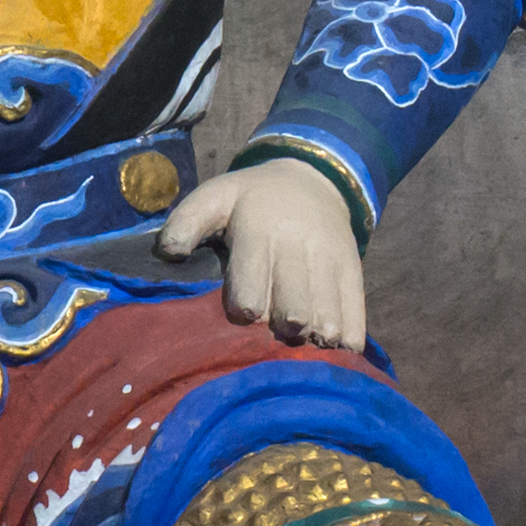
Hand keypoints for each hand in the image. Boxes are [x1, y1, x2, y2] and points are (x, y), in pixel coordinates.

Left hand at [156, 159, 366, 350]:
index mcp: (258, 233)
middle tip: (273, 331)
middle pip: (294, 313)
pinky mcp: (353, 273)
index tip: (242, 313)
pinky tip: (330, 346)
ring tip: (301, 340)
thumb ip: (185, 222)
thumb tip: (168, 252)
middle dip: (281, 332)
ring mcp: (331, 263)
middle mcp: (298, 249)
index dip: (245, 309)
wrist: (311, 178)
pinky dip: (345, 343)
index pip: (252, 290)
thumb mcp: (214, 197)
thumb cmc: (250, 200)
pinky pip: (356, 319)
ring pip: (327, 320)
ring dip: (312, 339)